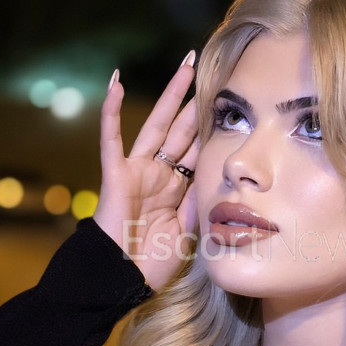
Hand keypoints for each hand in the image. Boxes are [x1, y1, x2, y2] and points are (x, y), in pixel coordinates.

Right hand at [93, 56, 198, 290]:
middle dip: (198, 101)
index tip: (234, 105)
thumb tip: (219, 177)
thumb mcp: (188, 230)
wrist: (120, 281)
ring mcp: (137, 171)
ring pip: (158, 125)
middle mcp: (159, 174)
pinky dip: (112, 110)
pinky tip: (116, 82)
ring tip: (186, 65)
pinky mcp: (116, 174)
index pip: (200, 151)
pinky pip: (112, 137)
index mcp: (177, 189)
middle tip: (214, 70)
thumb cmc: (150, 263)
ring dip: (171, 95)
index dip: (214, 129)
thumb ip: (200, 203)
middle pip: (184, 130)